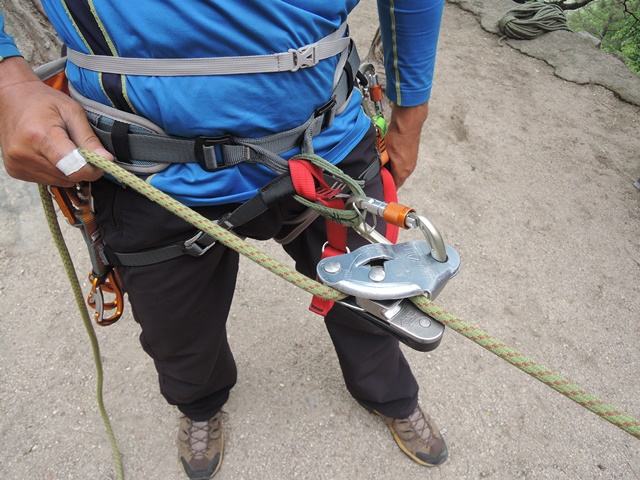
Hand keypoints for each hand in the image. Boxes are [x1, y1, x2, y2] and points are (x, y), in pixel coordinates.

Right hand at [0, 57, 110, 186]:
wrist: (12, 97)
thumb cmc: (43, 101)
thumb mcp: (72, 112)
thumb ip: (89, 139)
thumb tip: (106, 160)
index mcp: (40, 136)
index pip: (74, 169)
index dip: (92, 169)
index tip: (100, 161)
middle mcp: (24, 154)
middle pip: (68, 176)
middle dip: (80, 166)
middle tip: (76, 146)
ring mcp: (17, 164)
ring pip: (60, 181)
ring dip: (67, 169)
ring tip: (60, 146)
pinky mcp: (15, 170)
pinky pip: (47, 180)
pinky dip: (54, 170)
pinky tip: (48, 152)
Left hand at [384, 102, 428, 187]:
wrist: (408, 123)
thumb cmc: (398, 137)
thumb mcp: (385, 154)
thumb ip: (382, 166)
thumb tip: (377, 173)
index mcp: (403, 172)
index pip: (393, 187)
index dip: (385, 188)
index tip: (376, 187)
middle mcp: (408, 169)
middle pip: (395, 179)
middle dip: (386, 178)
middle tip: (375, 175)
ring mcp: (410, 162)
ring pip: (397, 171)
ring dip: (389, 170)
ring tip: (379, 165)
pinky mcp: (409, 155)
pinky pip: (399, 164)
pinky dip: (392, 163)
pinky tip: (385, 157)